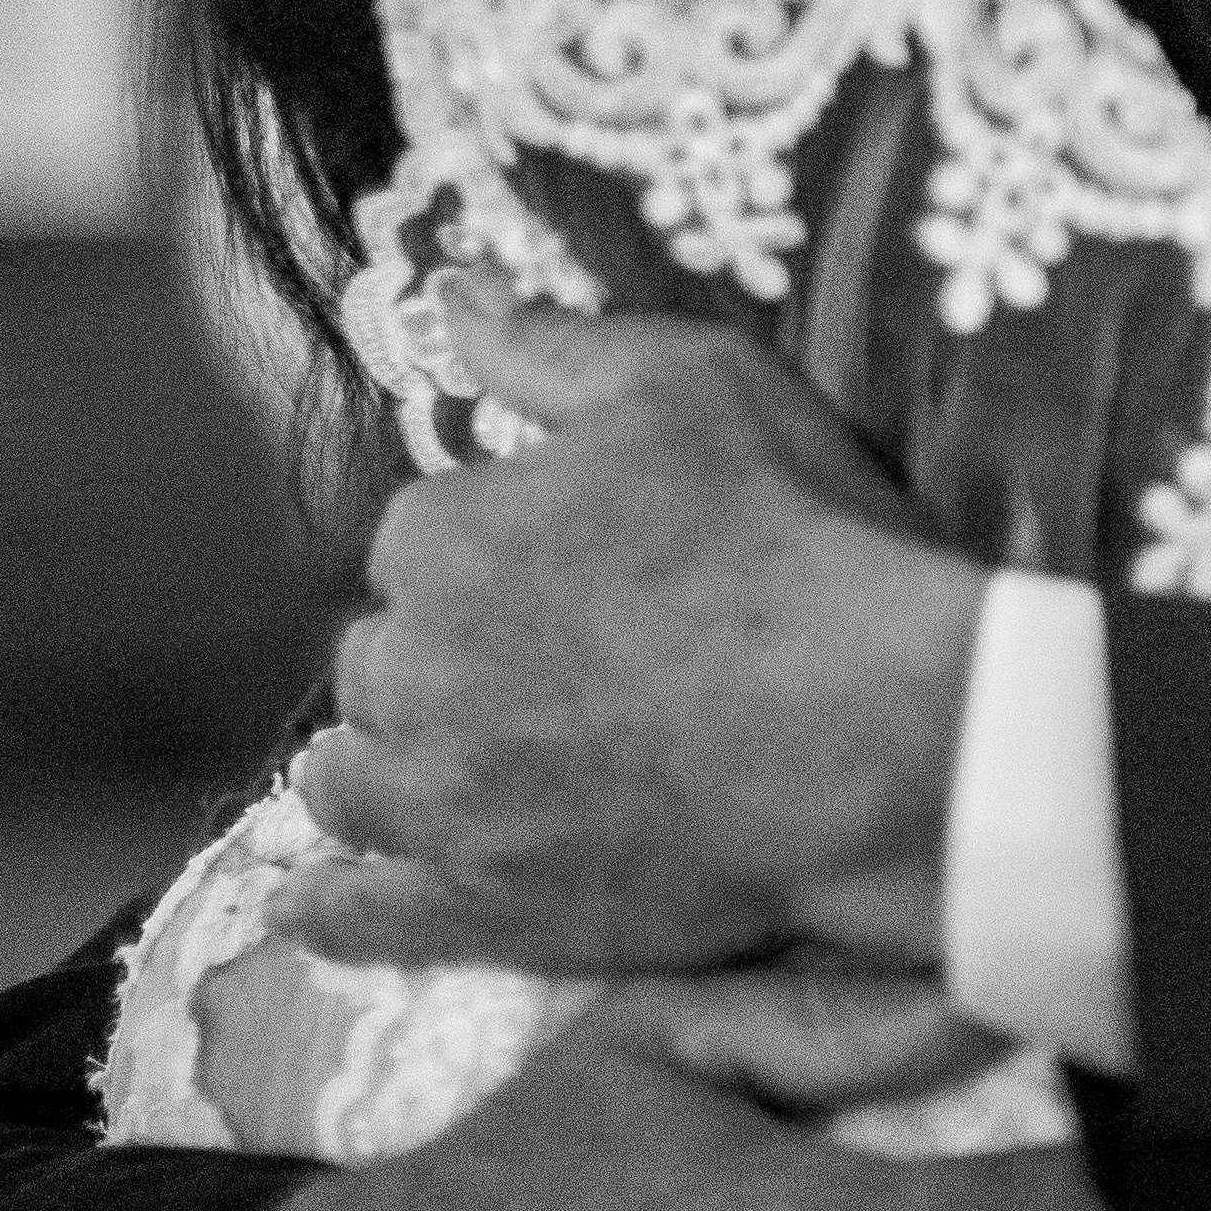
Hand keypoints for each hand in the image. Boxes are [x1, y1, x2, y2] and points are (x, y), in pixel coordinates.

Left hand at [282, 289, 985, 975]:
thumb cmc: (806, 545)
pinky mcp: (487, 909)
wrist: (894, 737)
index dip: (504, 548)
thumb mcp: (696, 387)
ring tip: (449, 766)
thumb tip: (450, 292)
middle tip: (567, 668)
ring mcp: (445, 803)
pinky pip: (366, 917)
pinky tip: (316, 906)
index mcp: (444, 535)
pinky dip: (334, 909)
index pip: (423, 537)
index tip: (589, 567)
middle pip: (387, 660)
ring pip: (355, 781)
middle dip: (448, 658)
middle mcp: (414, 671)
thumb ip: (551, 345)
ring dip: (387, 766)